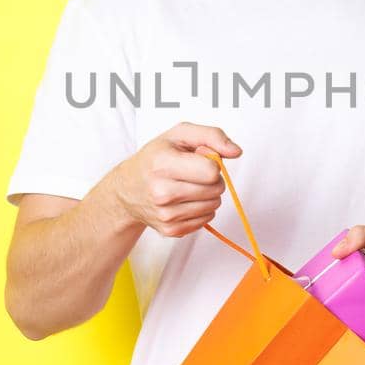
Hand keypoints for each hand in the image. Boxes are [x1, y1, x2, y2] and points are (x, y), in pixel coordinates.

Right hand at [112, 122, 241, 236]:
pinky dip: (201, 209)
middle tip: (193, 173)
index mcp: (162, 164)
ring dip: (208, 194)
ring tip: (188, 186)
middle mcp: (161, 192)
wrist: (127, 188)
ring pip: (214, 205)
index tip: (198, 159)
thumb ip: (212, 136)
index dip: (212, 164)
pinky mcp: (170, 230)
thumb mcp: (179, 134)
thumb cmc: (155, 158)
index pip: (211, 171)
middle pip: (215, 189)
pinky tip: (184, 200)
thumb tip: (236, 151)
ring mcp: (165, 214)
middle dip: (212, 179)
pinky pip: (206, 220)